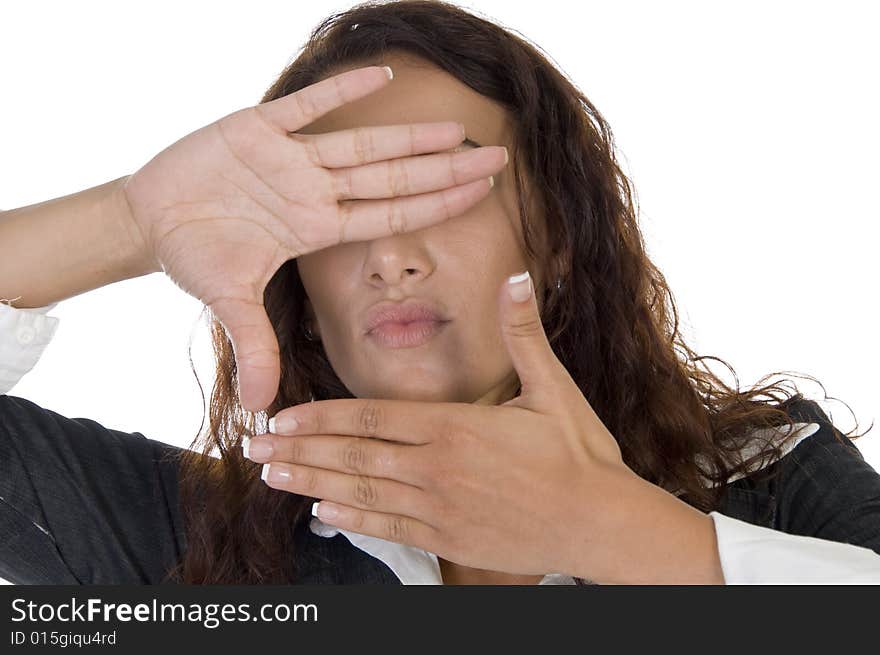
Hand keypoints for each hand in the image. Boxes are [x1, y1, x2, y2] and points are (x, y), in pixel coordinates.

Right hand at [118, 65, 507, 410]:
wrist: (152, 220)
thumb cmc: (196, 256)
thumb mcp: (229, 302)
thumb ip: (254, 346)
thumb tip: (265, 405)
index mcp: (315, 227)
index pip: (390, 215)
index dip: (436, 204)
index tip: (483, 194)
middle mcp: (313, 190)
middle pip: (391, 178)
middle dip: (444, 168)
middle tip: (499, 157)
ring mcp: (289, 158)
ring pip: (359, 143)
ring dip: (406, 135)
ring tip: (456, 128)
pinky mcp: (256, 128)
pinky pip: (303, 107)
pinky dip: (336, 91)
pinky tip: (377, 74)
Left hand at [245, 269, 641, 578]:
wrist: (601, 523)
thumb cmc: (579, 454)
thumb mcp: (554, 387)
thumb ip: (523, 333)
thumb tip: (517, 277)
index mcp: (456, 427)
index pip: (371, 418)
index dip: (321, 418)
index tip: (281, 416)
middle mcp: (438, 469)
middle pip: (353, 456)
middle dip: (298, 450)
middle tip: (252, 446)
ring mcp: (440, 508)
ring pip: (361, 494)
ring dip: (311, 485)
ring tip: (271, 477)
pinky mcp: (449, 539)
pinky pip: (389, 528)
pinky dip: (352, 522)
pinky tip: (322, 515)